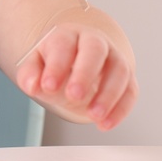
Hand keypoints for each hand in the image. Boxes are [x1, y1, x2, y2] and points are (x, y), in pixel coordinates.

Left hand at [15, 23, 136, 131]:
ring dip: (108, 95)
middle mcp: (94, 42)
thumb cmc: (56, 62)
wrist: (77, 60)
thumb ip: (30, 74)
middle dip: (85, 74)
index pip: (63, 45)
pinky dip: (121, 109)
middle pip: (95, 50)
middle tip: (73, 96)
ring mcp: (114, 58)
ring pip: (120, 70)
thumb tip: (32, 85)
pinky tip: (106, 124)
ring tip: (93, 116)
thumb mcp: (36, 65)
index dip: (57, 65)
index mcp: (68, 36)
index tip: (48, 86)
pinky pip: (130, 91)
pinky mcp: (127, 78)